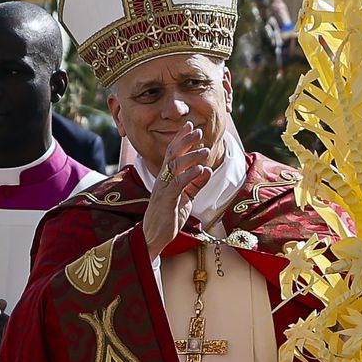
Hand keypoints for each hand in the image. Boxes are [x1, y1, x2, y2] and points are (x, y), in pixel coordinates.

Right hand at [143, 121, 212, 260]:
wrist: (154, 236)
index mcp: (166, 177)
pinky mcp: (167, 200)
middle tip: (198, 131)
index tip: (190, 125)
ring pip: (175, 167)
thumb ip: (196, 183)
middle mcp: (163, 179)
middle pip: (172, 155)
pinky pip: (178, 184)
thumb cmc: (169, 215)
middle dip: (185, 141)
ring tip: (205, 150)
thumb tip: (207, 169)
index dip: (181, 138)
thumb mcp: (186, 196)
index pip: (172, 153)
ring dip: (191, 157)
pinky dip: (190, 175)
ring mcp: (163, 188)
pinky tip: (200, 169)